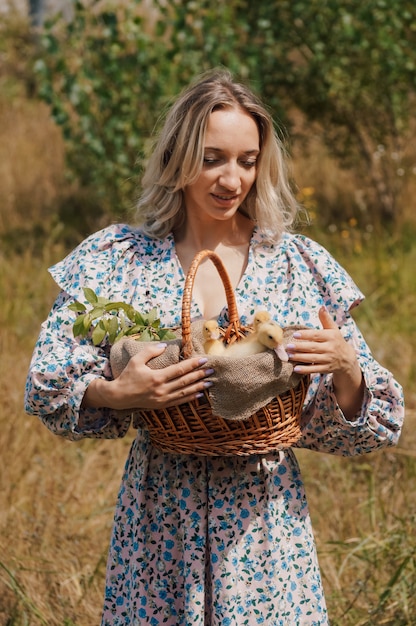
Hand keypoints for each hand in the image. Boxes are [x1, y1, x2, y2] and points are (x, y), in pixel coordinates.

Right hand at [82, 343, 213, 410]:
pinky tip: (198, 394)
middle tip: (212, 370)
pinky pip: (179, 402)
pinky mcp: (161, 405)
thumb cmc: (127, 376)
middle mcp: (161, 389)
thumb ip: (150, 351)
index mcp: (156, 377)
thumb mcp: (136, 360)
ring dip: (198, 387)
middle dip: (200, 375)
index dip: (192, 364)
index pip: (179, 369)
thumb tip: (164, 345)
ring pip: (184, 392)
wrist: (118, 396)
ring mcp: (162, 399)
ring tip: (210, 382)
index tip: (203, 359)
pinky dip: (190, 398)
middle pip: (185, 381)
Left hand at [286, 306, 356, 375]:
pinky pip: (315, 369)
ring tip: (289, 356)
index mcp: (331, 337)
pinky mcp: (326, 369)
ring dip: (300, 358)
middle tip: (288, 346)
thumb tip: (322, 307)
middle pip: (313, 348)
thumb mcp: (333, 329)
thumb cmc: (336, 341)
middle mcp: (330, 348)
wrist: (347, 359)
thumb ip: (326, 319)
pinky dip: (306, 370)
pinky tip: (296, 369)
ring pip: (313, 359)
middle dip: (300, 347)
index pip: (316, 335)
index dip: (306, 335)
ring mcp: (328, 359)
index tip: (295, 335)